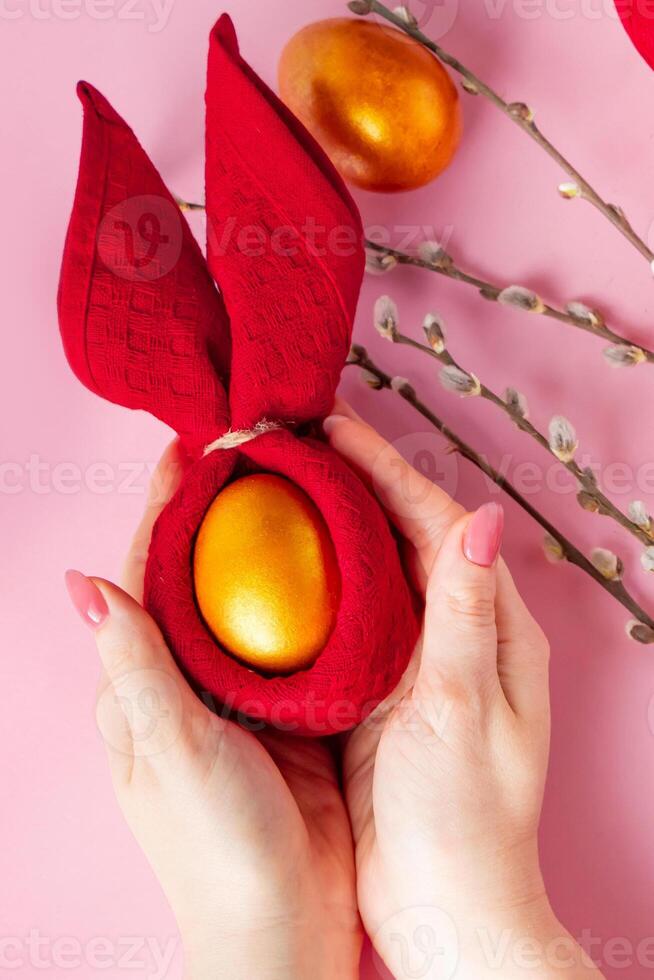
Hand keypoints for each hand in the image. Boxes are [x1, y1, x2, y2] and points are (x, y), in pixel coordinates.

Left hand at [65, 441, 361, 979]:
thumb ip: (133, 666)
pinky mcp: (290, 708)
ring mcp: (239, 694)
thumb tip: (81, 582)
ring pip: (248, 599)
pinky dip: (309, 591)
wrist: (286, 925)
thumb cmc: (218, 846)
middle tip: (253, 453)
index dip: (164, 511)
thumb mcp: (172, 749)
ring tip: (296, 485)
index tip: (188, 450)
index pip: (146, 577)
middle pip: (198, 577)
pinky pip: (297, 634)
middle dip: (217, 513)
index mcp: (142, 686)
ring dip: (265, 543)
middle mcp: (185, 681)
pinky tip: (336, 557)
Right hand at [325, 402, 602, 979]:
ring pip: (375, 568)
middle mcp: (460, 633)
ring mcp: (420, 659)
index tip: (337, 428)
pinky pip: (350, 614)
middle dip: (358, 482)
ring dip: (336, 522)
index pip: (440, 524)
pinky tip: (284, 559)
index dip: (389, 471)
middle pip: (406, 535)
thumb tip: (483, 516)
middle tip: (301, 440)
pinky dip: (320, 577)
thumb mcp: (462, 709)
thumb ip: (465, 612)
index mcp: (495, 629)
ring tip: (287, 480)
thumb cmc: (464, 819)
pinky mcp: (382, 688)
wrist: (443, 906)